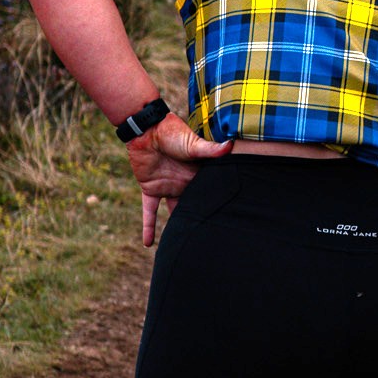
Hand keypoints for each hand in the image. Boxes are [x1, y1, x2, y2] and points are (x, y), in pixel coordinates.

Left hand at [126, 113, 231, 246]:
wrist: (146, 128)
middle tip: (208, 244)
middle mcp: (185, 184)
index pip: (209, 193)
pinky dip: (148, 227)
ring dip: (177, 228)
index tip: (228, 223)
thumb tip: (231, 145)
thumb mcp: (193, 143)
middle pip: (193, 206)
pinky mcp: (151, 189)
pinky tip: (149, 245)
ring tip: (182, 249)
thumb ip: (210, 149)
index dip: (217, 207)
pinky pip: (150, 212)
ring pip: (174, 213)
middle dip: (200, 222)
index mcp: (198, 174)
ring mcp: (168, 187)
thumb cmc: (173, 132)